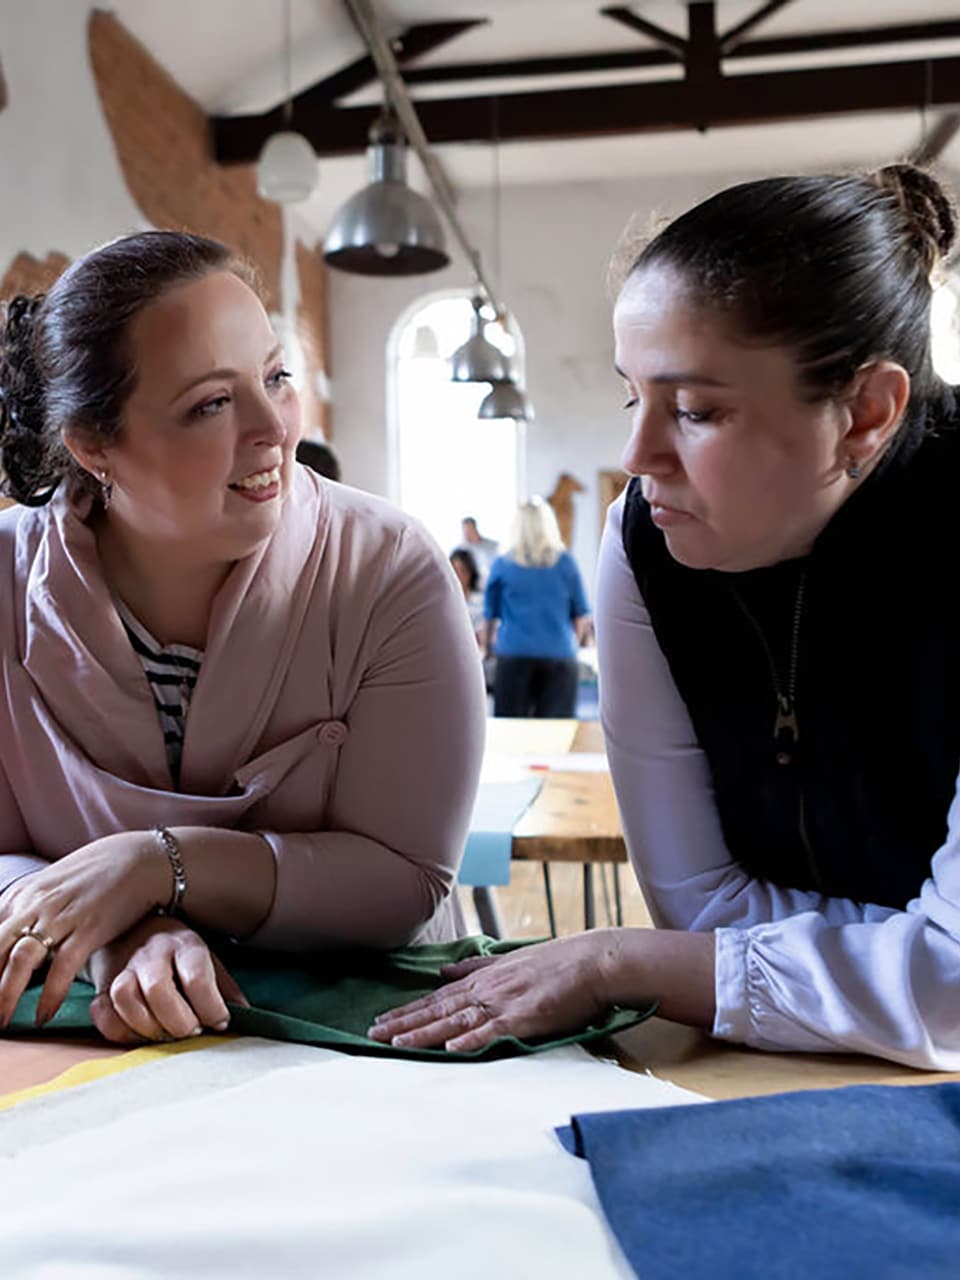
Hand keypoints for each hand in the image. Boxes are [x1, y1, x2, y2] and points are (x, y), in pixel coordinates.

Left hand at [0, 832, 168, 1027]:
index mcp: (23, 894)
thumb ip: (28, 911)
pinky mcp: (90, 928)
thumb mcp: (52, 888)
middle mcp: (36, 903)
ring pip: (21, 959)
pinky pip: (63, 966)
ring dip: (6, 995)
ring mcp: (63, 915)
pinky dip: (50, 994)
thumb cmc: (98, 875)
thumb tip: (11, 942)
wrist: (141, 859)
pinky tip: (43, 1015)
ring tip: (3, 1021)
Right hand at [87, 916, 247, 1044]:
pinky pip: (102, 1011)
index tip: (219, 1022)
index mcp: (185, 945)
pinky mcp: (102, 986)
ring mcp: (124, 967)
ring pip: (124, 997)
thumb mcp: (208, 961)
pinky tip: (138, 1033)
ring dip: (146, 1026)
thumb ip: (225, 989)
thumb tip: (246, 1017)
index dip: (210, 1007)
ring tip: (164, 1034)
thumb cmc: (180, 956)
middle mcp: (152, 953)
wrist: (136, 930)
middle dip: (178, 1021)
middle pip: (158, 989)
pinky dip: (118, 1030)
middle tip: (190, 1032)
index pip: (197, 976)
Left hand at [367, 931, 617, 1052]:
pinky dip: (471, 1040)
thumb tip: (445, 972)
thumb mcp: (509, 960)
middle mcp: (486, 990)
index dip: (407, 1011)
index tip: (381, 1021)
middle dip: (404, 1023)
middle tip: (372, 1035)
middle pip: (437, 1010)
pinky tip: (451, 1048)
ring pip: (456, 1021)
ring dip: (425, 1033)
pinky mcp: (524, 1017)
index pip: (437, 999)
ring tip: (397, 1045)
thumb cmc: (555, 963)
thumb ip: (476, 968)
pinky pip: (493, 1031)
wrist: (592, 961)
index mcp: (483, 980)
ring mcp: (504, 1003)